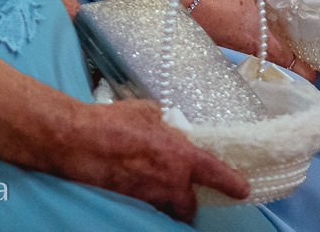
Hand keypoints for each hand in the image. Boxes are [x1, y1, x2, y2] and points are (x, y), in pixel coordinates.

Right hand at [60, 99, 249, 216]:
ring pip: (167, 208)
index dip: (232, 184)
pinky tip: (132, 183)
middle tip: (179, 189)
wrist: (77, 142)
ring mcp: (150, 196)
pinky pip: (145, 205)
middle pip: (189, 206)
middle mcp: (171, 183)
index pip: (217, 175)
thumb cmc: (111, 122)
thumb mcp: (145, 111)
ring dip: (165, 201)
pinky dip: (144, 197)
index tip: (242, 189)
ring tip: (153, 187)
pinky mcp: (130, 203)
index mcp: (181, 157)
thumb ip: (163, 121)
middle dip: (186, 201)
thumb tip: (167, 124)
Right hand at [190, 0, 314, 80]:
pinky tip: (258, 20)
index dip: (307, 71)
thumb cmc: (228, 4)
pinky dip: (260, 36)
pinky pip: (254, 43)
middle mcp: (257, 52)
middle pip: (281, 59)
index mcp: (267, 44)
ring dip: (275, 43)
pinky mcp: (232, 42)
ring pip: (267, 51)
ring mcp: (243, 49)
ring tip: (283, 28)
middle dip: (293, 54)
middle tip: (302, 43)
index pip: (293, 65)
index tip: (316, 71)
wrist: (195, 9)